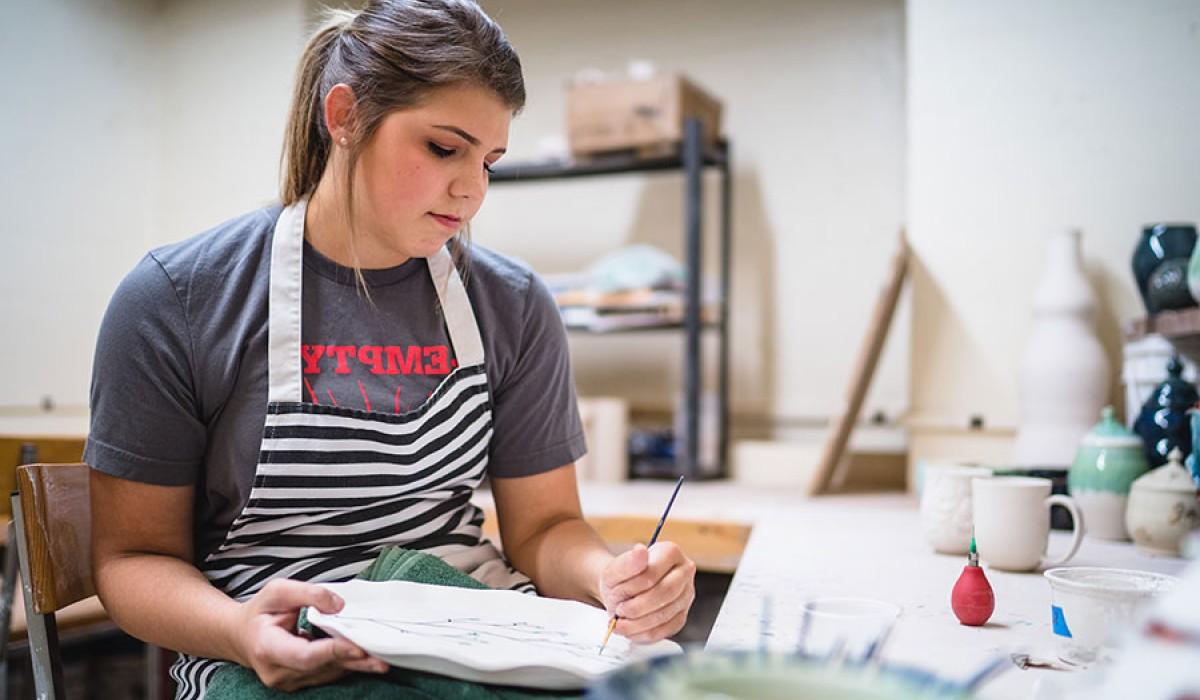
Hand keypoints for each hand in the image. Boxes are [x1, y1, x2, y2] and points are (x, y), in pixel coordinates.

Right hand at [231, 579, 388, 690]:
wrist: (242, 636)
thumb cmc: (260, 611)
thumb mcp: (278, 591)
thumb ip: (309, 594)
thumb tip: (339, 605)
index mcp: (267, 648)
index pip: (304, 655)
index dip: (332, 652)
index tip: (357, 647)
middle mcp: (277, 671)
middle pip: (321, 668)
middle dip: (352, 662)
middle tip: (382, 659)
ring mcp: (288, 681)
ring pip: (328, 674)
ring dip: (354, 665)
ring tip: (381, 657)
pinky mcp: (300, 682)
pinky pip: (327, 674)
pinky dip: (346, 664)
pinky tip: (365, 657)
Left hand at [598, 542, 695, 642]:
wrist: (621, 592)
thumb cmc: (621, 578)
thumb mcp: (615, 569)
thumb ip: (627, 562)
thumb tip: (640, 551)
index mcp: (671, 552)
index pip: (654, 572)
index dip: (632, 587)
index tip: (616, 591)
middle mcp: (684, 572)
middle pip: (665, 593)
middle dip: (637, 606)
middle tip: (619, 609)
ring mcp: (686, 595)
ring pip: (665, 614)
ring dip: (637, 622)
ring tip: (621, 621)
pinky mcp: (681, 616)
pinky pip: (665, 630)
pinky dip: (643, 633)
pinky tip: (630, 629)